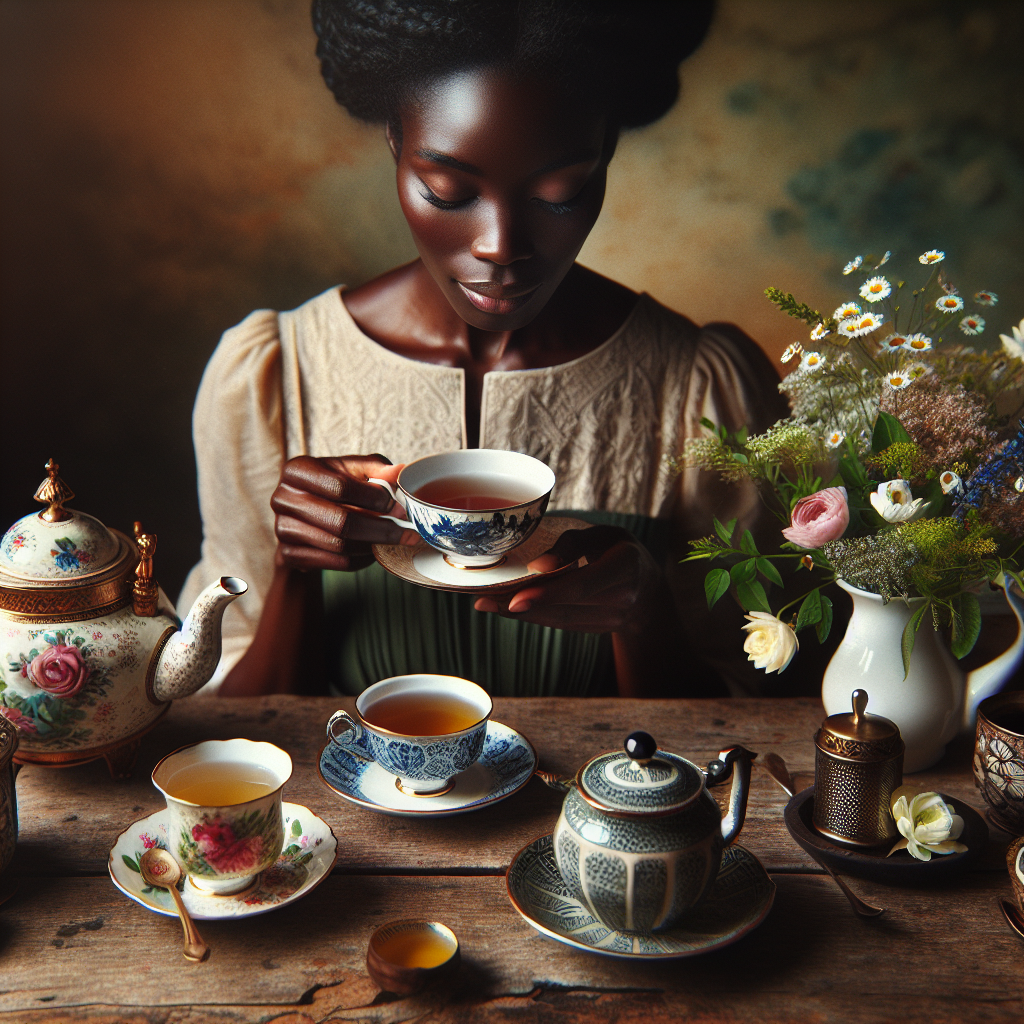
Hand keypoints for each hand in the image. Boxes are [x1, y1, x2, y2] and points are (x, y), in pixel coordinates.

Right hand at [270, 454, 418, 571]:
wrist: (306, 517)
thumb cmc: (334, 487)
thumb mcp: (354, 471)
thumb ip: (377, 470)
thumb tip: (399, 473)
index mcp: (298, 469)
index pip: (340, 487)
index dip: (373, 498)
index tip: (398, 506)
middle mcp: (283, 498)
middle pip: (340, 521)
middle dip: (380, 529)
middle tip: (406, 532)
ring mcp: (282, 528)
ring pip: (338, 545)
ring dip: (372, 545)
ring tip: (392, 541)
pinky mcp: (288, 554)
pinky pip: (334, 563)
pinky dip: (359, 560)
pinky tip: (372, 551)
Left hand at [473, 526, 661, 632]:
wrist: (648, 591)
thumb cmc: (620, 551)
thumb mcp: (604, 534)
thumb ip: (573, 544)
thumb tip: (536, 566)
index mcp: (625, 567)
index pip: (584, 583)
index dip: (550, 593)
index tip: (515, 598)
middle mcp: (621, 599)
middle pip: (564, 606)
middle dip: (521, 604)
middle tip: (484, 600)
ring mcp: (610, 620)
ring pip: (557, 619)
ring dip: (520, 613)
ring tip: (486, 603)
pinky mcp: (595, 630)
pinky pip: (560, 623)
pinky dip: (532, 615)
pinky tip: (506, 608)